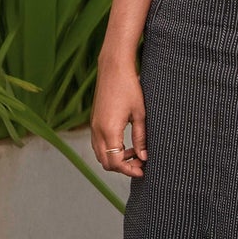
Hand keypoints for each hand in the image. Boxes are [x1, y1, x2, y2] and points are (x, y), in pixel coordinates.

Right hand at [91, 55, 146, 178]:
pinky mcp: (94, 121)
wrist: (113, 67)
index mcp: (109, 130)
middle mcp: (97, 131)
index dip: (129, 170)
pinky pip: (99, 144)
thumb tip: (144, 157)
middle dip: (122, 167)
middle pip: (106, 162)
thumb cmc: (130, 87)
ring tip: (134, 154)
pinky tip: (124, 145)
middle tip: (140, 164)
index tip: (142, 170)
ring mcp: (93, 126)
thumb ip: (141, 137)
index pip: (115, 162)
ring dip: (115, 159)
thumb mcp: (140, 113)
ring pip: (101, 155)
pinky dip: (110, 150)